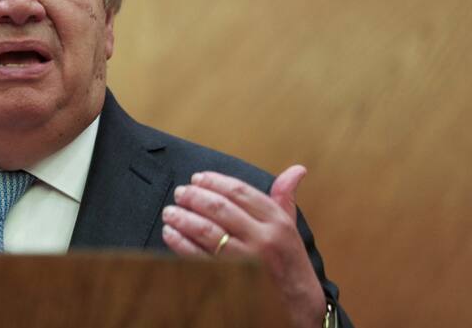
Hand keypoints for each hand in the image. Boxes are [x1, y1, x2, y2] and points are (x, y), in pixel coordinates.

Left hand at [161, 165, 325, 327]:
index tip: (197, 178)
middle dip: (194, 197)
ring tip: (170, 212)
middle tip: (179, 193)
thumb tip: (296, 169)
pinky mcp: (231, 278)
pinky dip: (181, 244)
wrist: (300, 303)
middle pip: (220, 208)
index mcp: (276, 221)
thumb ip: (285, 196)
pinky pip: (200, 257)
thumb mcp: (291, 226)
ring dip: (183, 218)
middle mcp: (262, 238)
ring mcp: (246, 259)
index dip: (214, 181)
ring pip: (207, 232)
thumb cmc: (290, 260)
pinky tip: (171, 234)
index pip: (240, 192)